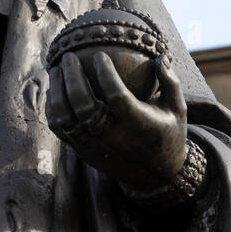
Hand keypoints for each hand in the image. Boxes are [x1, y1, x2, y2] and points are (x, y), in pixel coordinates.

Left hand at [46, 50, 186, 190]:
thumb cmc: (167, 132)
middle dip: (73, 78)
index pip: (118, 98)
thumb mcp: (177, 109)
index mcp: (140, 126)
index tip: (99, 55)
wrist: (155, 176)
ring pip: (67, 119)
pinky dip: (53, 108)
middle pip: (85, 108)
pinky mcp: (83, 152)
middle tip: (68, 57)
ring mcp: (96, 147)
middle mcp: (115, 139)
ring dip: (57, 92)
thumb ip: (170, 82)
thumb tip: (160, 55)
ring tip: (56, 69)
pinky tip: (53, 88)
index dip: (106, 75)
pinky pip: (61, 130)